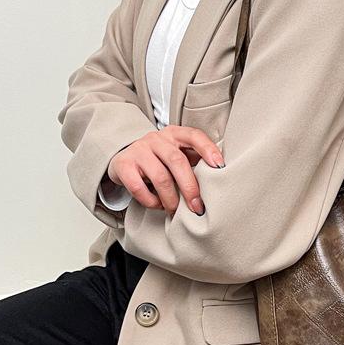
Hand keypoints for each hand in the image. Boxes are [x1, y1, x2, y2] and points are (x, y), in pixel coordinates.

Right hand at [106, 126, 223, 215]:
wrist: (125, 159)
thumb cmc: (159, 161)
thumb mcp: (177, 155)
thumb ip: (194, 162)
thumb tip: (218, 183)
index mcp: (174, 134)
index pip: (194, 136)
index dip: (208, 150)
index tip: (220, 167)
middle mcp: (156, 139)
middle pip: (177, 161)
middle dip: (190, 187)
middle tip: (197, 207)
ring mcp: (139, 150)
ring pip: (160, 177)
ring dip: (171, 199)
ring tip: (175, 210)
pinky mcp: (123, 165)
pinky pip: (139, 187)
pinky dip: (151, 201)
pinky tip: (158, 205)